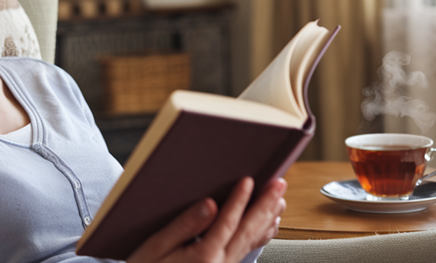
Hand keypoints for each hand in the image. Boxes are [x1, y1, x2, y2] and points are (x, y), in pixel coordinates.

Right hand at [127, 177, 286, 262]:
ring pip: (251, 240)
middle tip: (278, 183)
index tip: (249, 180)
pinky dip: (261, 234)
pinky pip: (247, 249)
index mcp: (203, 256)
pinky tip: (268, 224)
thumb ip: (184, 226)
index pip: (226, 223)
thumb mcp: (156, 247)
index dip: (239, 200)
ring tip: (279, 198)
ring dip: (267, 217)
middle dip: (264, 205)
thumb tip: (209, 206)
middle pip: (247, 231)